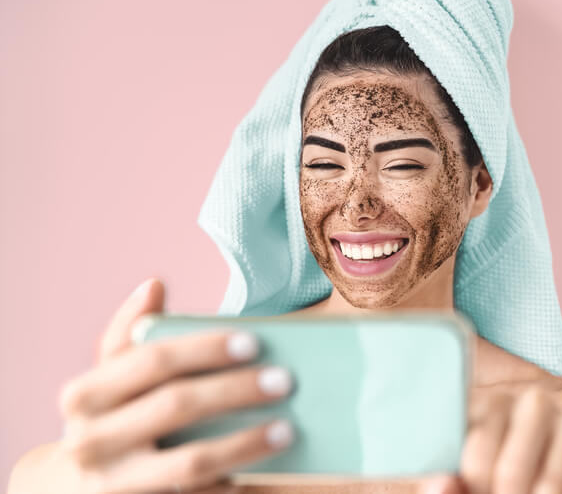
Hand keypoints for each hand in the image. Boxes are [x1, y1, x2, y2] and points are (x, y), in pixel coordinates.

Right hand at [9, 278, 295, 493]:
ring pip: (191, 463)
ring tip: (288, 429)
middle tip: (286, 380)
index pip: (152, 361)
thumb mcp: (108, 377)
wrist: (76, 492)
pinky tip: (270, 469)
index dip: (204, 349)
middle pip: (176, 406)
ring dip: (245, 444)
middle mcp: (91, 441)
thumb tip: (153, 285)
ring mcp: (116, 485)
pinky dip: (234, 483)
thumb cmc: (110, 418)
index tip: (254, 342)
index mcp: (84, 395)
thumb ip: (128, 333)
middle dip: (234, 391)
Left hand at [424, 384, 561, 493]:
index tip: (481, 491)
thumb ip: (459, 486)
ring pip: (550, 486)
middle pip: (510, 474)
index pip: (476, 455)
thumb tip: (441, 485)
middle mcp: (532, 403)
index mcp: (492, 408)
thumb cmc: (522, 480)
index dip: (476, 488)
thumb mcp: (482, 480)